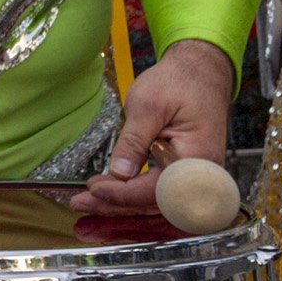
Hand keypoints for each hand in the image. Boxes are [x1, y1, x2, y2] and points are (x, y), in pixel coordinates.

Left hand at [70, 40, 233, 214]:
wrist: (200, 73)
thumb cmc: (178, 83)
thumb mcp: (148, 107)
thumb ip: (133, 142)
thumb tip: (118, 173)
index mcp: (198, 159)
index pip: (159, 191)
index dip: (124, 194)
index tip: (94, 189)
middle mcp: (201, 175)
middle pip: (157, 204)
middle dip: (116, 207)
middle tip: (80, 203)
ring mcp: (193, 177)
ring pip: (156, 203)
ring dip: (121, 207)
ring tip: (86, 204)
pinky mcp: (182, 174)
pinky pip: (158, 193)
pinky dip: (132, 197)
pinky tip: (107, 197)